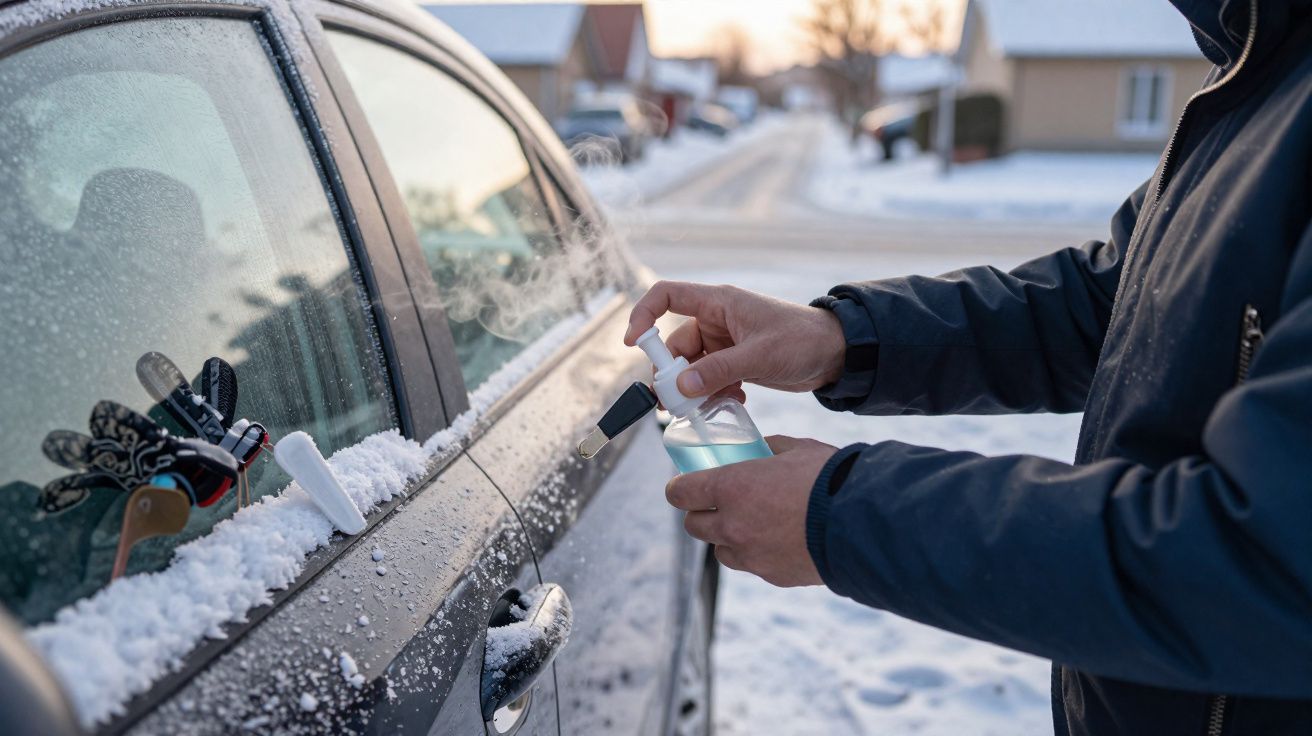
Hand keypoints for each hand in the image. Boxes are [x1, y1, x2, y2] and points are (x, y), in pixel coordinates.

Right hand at [624, 281, 845, 399]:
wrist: (836, 353)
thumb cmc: (803, 339)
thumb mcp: (760, 355)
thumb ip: (719, 371)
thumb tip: (680, 387)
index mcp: (718, 303)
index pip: (667, 296)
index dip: (644, 315)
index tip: (633, 344)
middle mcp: (716, 321)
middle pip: (675, 345)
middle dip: (673, 374)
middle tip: (675, 403)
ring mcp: (725, 343)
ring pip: (692, 368)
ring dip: (695, 389)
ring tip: (709, 407)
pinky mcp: (735, 362)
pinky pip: (709, 379)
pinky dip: (714, 393)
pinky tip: (734, 401)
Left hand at [665, 435, 836, 586]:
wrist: (863, 522)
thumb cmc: (830, 478)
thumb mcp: (796, 448)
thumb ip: (769, 448)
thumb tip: (761, 449)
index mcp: (731, 488)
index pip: (680, 493)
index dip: (679, 488)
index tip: (684, 485)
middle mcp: (733, 525)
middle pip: (694, 526)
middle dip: (701, 513)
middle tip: (717, 503)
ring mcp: (751, 555)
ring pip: (720, 550)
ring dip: (727, 538)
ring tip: (751, 524)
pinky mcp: (772, 576)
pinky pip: (752, 565)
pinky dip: (756, 554)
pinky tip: (778, 540)